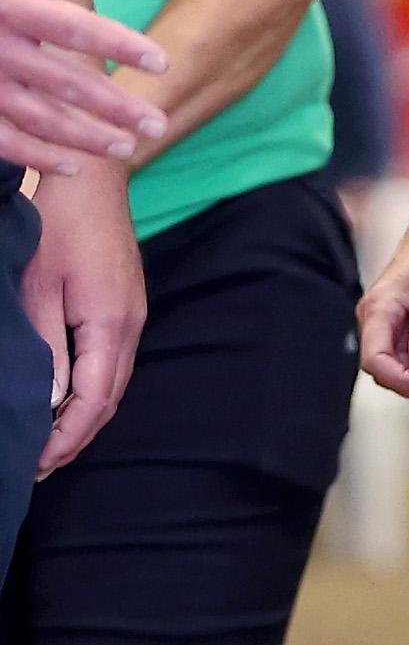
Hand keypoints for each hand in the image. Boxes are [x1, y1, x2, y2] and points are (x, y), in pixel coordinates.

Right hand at [0, 0, 168, 173]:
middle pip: (65, 82)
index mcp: (2, 4)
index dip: (120, 44)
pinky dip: (33, 155)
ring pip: (38, 118)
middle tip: (158, 125)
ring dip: (85, 137)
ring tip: (127, 149)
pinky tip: (69, 167)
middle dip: (116, 106)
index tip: (161, 60)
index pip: (72, 27)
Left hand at [23, 159, 146, 473]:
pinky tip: (68, 398)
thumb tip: (49, 402)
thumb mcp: (39, 288)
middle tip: (40, 465)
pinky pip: (113, 363)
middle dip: (76, 437)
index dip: (68, 437)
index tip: (39, 462)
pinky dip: (92, 391)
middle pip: (110, 401)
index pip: (94, 401)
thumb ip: (46, 347)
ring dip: (84, 416)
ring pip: (113, 384)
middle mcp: (130, 327)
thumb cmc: (58, 226)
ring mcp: (133, 317)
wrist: (93, 179)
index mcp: (109, 325)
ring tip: (50, 441)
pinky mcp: (126, 307)